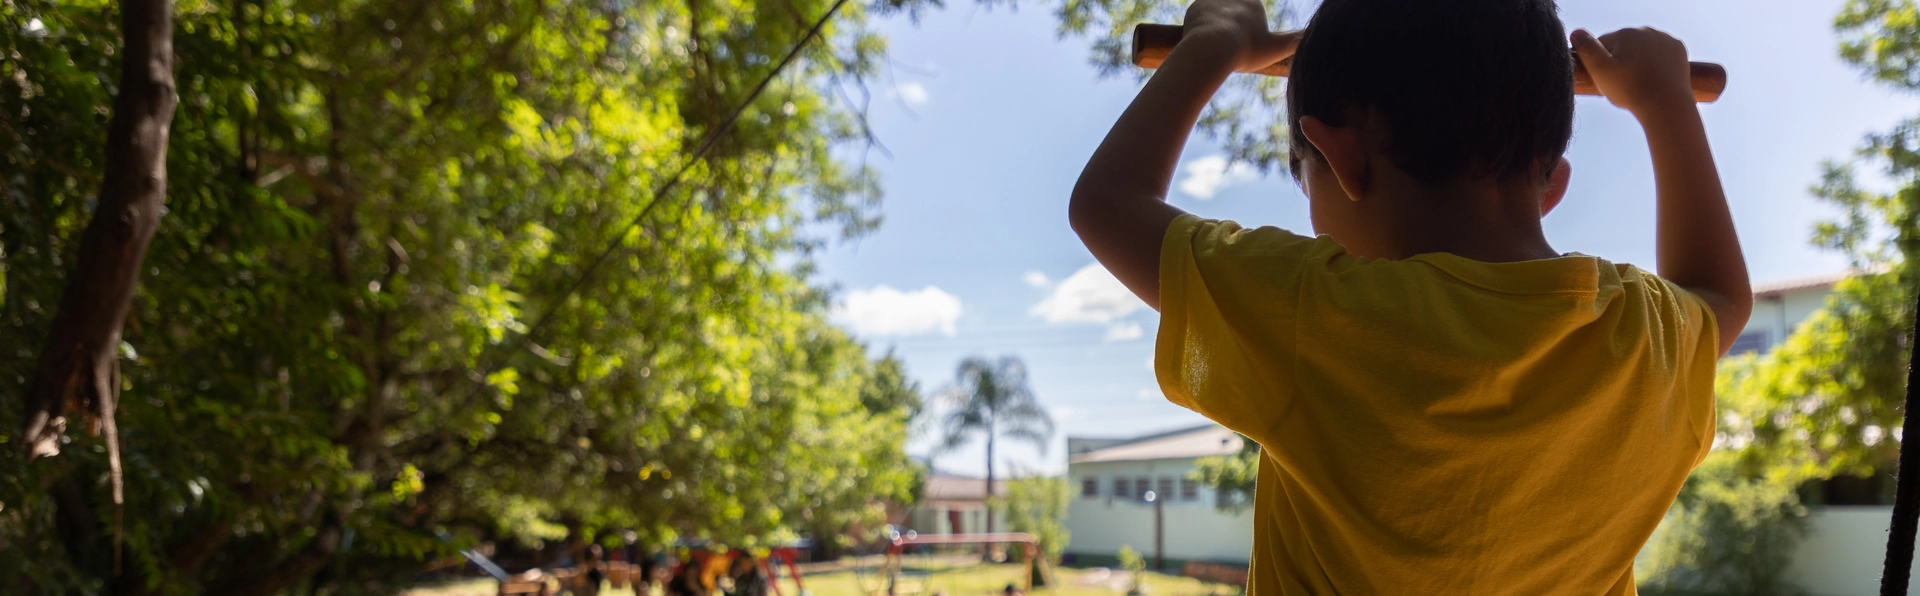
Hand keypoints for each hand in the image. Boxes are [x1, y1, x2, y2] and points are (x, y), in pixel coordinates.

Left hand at [1180, 0, 1292, 73]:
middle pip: (1233, 15)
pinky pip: (1198, 19)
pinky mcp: (1194, 7)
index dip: (1247, 28)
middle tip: (1231, 44)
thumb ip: (1296, 41)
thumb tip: (1316, 37)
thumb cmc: (1246, 50)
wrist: (1211, 48)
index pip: (1250, 12)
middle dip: (1232, 29)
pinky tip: (1202, 42)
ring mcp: (1212, 0)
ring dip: (1215, 28)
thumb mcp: (1277, 48)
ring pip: (1215, 16)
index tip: (1245, 40)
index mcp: (1252, 2)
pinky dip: (1200, 30)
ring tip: (1216, 44)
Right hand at [1571, 27, 1695, 115]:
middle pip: (1622, 46)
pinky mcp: (1678, 49)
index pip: (1602, 45)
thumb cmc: (1631, 90)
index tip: (1606, 80)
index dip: (1600, 64)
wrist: (1667, 105)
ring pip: (1641, 49)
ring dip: (1636, 61)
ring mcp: (1665, 38)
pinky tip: (1652, 76)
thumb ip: (1586, 49)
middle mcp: (1646, 30)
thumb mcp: (1600, 71)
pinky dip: (1654, 62)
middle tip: (1622, 84)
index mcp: (1626, 33)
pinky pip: (1659, 53)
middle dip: (1619, 61)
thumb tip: (1576, 32)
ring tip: (1638, 82)